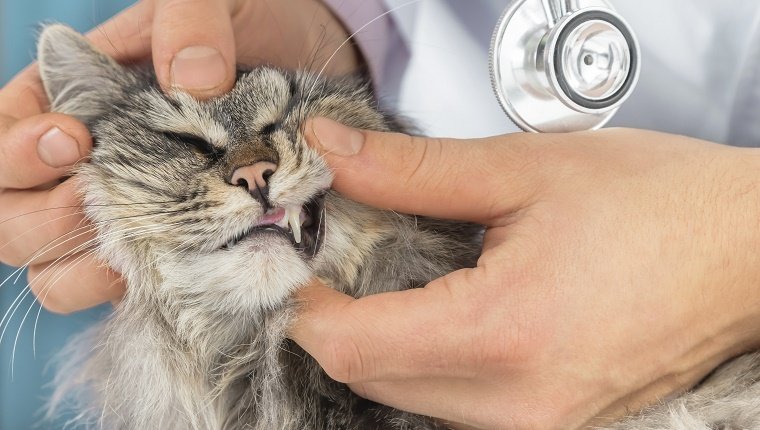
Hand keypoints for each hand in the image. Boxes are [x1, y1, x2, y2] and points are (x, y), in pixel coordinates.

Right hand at [1, 0, 357, 313]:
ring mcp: (121, 212)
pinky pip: (122, 289)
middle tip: (101, 199)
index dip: (15, 154)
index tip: (72, 141)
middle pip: (9, 219)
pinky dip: (136, 290)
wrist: (304, 67)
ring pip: (54, 272)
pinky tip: (177, 270)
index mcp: (67, 99)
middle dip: (43, 220)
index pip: (0, 139)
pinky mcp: (168, 245)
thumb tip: (191, 82)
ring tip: (137, 247)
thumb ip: (190, 22)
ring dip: (82, 271)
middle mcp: (82, 165)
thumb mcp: (214, 1)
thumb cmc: (249, 27)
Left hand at [289, 118, 759, 428]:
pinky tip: (447, 312)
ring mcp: (537, 424)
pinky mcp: (552, 424)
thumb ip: (411, 170)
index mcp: (502, 333)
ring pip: (408, 398)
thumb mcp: (524, 169)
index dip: (306, 306)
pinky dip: (428, 361)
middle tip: (343, 262)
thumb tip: (333, 153)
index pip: (353, 347)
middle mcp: (516, 402)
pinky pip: (455, 405)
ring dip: (382, 344)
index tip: (300, 264)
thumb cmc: (660, 207)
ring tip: (397, 280)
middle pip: (371, 378)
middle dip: (338, 323)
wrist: (747, 251)